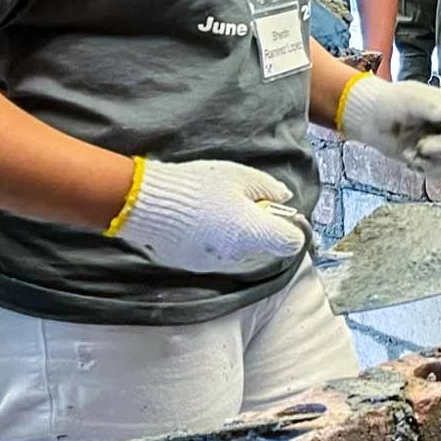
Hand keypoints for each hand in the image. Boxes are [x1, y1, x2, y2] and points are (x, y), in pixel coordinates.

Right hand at [117, 159, 309, 276]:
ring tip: (213, 206)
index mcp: (255, 233)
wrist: (148, 203)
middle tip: (241, 199)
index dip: (292, 226)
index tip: (282, 212)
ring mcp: (216, 263)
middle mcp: (239, 254)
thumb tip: (283, 198)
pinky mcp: (195, 265)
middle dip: (259, 224)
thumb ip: (269, 188)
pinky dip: (214, 238)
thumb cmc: (198, 185)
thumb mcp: (241, 176)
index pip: (292, 242)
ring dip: (236, 231)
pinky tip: (197, 218)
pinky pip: (216, 251)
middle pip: (264, 243)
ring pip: (239, 248)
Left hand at [338, 76, 440, 178]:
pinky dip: (422, 168)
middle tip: (420, 147)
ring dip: (428, 161)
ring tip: (409, 152)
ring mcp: (440, 143)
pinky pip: (437, 172)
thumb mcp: (410, 100)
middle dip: (440, 149)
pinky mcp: (429, 158)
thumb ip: (432, 108)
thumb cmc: (390, 102)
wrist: (370, 118)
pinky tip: (408, 158)